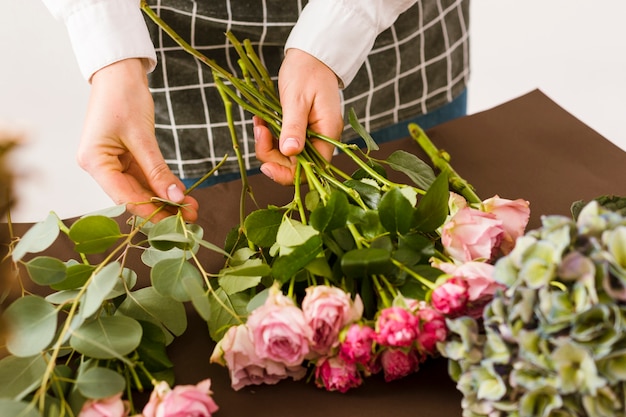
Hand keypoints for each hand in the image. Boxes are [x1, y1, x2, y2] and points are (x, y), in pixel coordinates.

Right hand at [78, 59, 198, 221]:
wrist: (119, 73)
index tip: (176, 223)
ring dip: (165, 198)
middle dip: (163, 207)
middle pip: (133, 196)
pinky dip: (162, 185)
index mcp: (94, 162)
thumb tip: (176, 198)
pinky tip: (181, 194)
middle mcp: (100, 166)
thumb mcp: (142, 136)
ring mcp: (111, 163)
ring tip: (192, 208)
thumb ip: (157, 170)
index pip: (125, 197)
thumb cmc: (124, 98)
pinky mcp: (123, 158)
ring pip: (141, 189)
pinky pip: (144, 177)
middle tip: (191, 217)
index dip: (152, 212)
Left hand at [254, 49, 342, 184]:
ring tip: (259, 124)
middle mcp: (321, 139)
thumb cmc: (307, 72)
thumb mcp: (297, 99)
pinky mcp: (300, 130)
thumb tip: (290, 152)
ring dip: (268, 144)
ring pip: (286, 156)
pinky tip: (262, 122)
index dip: (288, 174)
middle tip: (259, 132)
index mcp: (328, 134)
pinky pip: (283, 142)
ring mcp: (311, 135)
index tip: (266, 166)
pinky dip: (270, 136)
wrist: (311, 55)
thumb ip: (294, 127)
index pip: (311, 170)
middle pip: (295, 166)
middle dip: (272, 155)